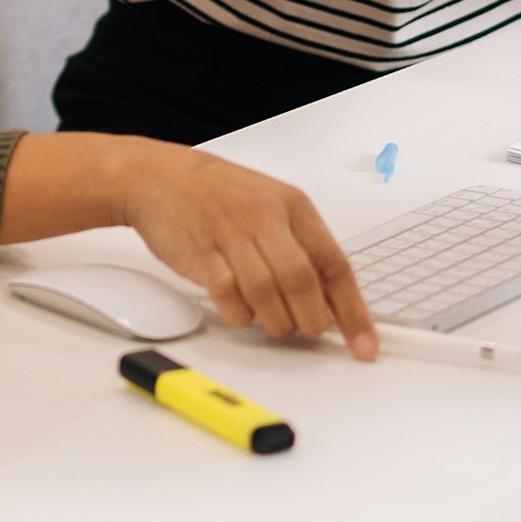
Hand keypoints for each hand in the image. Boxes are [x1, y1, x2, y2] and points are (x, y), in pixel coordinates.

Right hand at [106, 143, 378, 358]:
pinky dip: (240, 315)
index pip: (336, 264)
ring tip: (274, 322)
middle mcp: (264, 216)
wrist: (156, 176)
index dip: (353, 311)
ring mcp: (231, 233)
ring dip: (276, 321)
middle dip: (310, 320)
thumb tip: (332, 300)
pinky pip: (230, 298)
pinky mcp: (201, 253)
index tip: (364, 344)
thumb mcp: (269, 205)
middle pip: (302, 283)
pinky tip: (240, 309)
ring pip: (268, 294)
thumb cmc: (217, 194)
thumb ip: (300, 245)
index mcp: (292, 205)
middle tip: (307, 328)